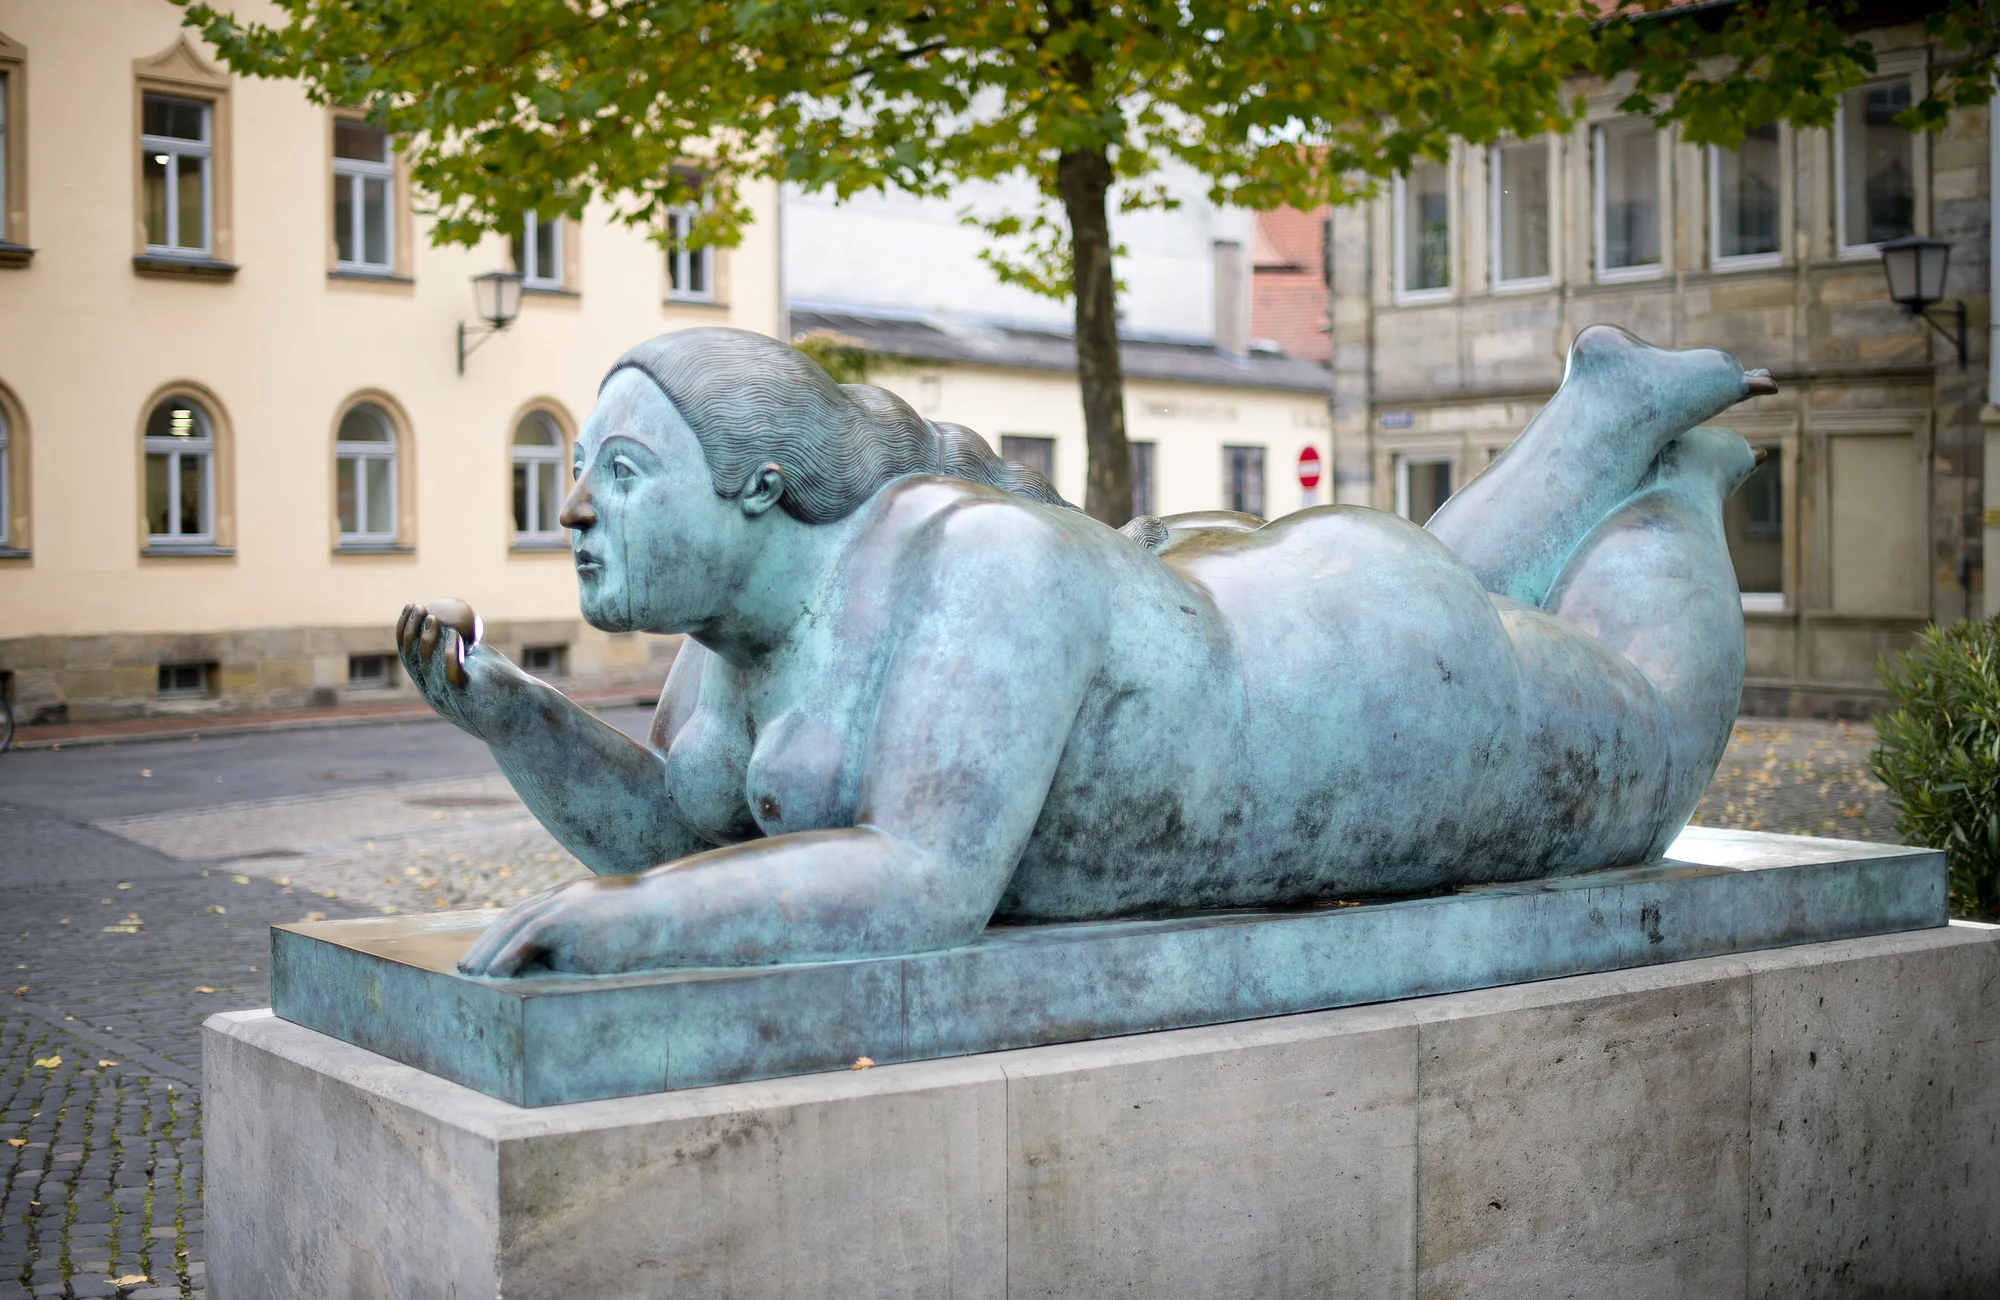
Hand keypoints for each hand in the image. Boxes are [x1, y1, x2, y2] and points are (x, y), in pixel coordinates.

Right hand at [396, 597, 517, 740]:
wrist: (525, 713)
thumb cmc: (503, 684)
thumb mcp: (478, 660)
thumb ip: (463, 644)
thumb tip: (454, 613)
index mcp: (432, 685)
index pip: (409, 656)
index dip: (404, 630)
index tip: (410, 606)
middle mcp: (434, 694)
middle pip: (412, 660)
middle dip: (409, 630)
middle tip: (417, 607)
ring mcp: (447, 698)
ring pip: (428, 667)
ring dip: (427, 639)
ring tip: (434, 618)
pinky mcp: (464, 698)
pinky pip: (451, 674)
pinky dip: (450, 653)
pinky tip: (454, 634)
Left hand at [458, 876, 649, 975]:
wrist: (670, 913)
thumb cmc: (649, 929)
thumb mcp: (609, 932)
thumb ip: (583, 942)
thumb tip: (564, 968)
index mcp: (572, 899)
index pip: (527, 914)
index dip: (502, 933)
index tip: (486, 953)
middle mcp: (563, 897)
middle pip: (512, 917)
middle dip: (487, 941)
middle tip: (466, 966)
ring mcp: (565, 904)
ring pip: (514, 925)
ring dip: (489, 950)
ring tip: (471, 974)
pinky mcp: (569, 916)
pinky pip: (528, 935)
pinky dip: (508, 954)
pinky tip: (493, 973)